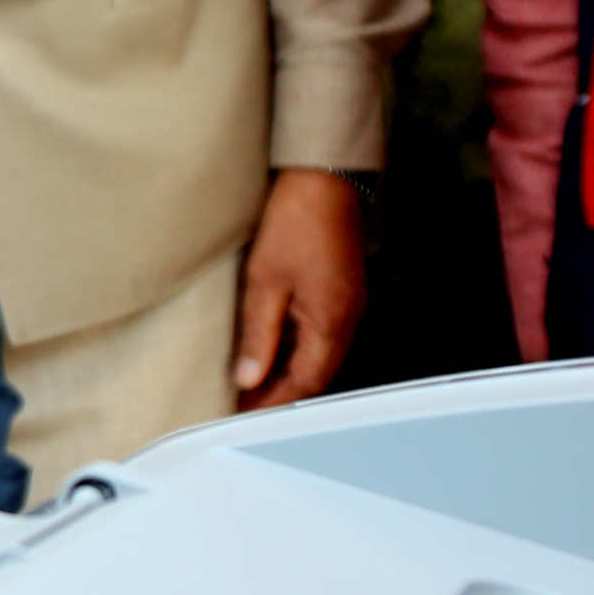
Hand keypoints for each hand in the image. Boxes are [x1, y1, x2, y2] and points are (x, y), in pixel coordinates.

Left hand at [231, 169, 366, 409]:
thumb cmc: (295, 223)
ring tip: (252, 381)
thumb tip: (249, 378)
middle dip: (280, 393)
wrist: (323, 178)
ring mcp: (348, 305)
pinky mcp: (342, 291)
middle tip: (244, 405)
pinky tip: (272, 347)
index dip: (273, 402)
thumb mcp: (265, 282)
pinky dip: (296, 349)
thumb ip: (258, 335)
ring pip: (319, 356)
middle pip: (315, 374)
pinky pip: (321, 335)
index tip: (245, 415)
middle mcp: (347, 320)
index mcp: (332, 323)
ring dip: (288, 372)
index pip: (304, 382)